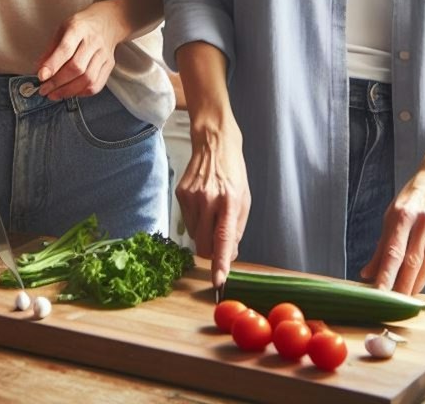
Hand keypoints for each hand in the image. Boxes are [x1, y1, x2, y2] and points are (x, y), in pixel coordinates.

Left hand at [36, 2, 120, 99]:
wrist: (107, 21)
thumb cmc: (81, 26)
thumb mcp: (62, 29)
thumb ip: (51, 49)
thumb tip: (39, 71)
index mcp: (78, 28)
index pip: (66, 49)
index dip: (53, 65)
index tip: (41, 77)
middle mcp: (93, 41)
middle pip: (77, 67)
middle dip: (57, 82)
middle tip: (44, 90)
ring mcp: (104, 54)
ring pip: (87, 79)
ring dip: (68, 91)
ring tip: (54, 94)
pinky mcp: (109, 64)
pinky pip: (97, 84)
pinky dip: (82, 93)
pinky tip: (71, 93)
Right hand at [176, 124, 249, 288]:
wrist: (214, 143)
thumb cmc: (233, 171)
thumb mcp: (244, 199)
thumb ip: (237, 229)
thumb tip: (228, 256)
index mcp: (229, 201)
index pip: (223, 239)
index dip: (220, 262)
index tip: (218, 280)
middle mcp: (208, 200)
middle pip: (204, 244)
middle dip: (211, 252)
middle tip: (218, 241)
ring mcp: (191, 197)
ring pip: (194, 236)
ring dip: (204, 234)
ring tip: (212, 213)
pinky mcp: (180, 194)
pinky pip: (186, 221)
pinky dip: (195, 221)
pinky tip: (202, 204)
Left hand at [360, 160, 424, 295]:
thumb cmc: (413, 196)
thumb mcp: (392, 213)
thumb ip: (382, 245)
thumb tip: (367, 272)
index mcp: (404, 214)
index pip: (393, 251)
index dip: (386, 274)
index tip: (378, 293)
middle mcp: (423, 221)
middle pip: (411, 262)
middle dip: (401, 286)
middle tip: (392, 305)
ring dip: (414, 284)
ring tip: (403, 299)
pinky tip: (418, 283)